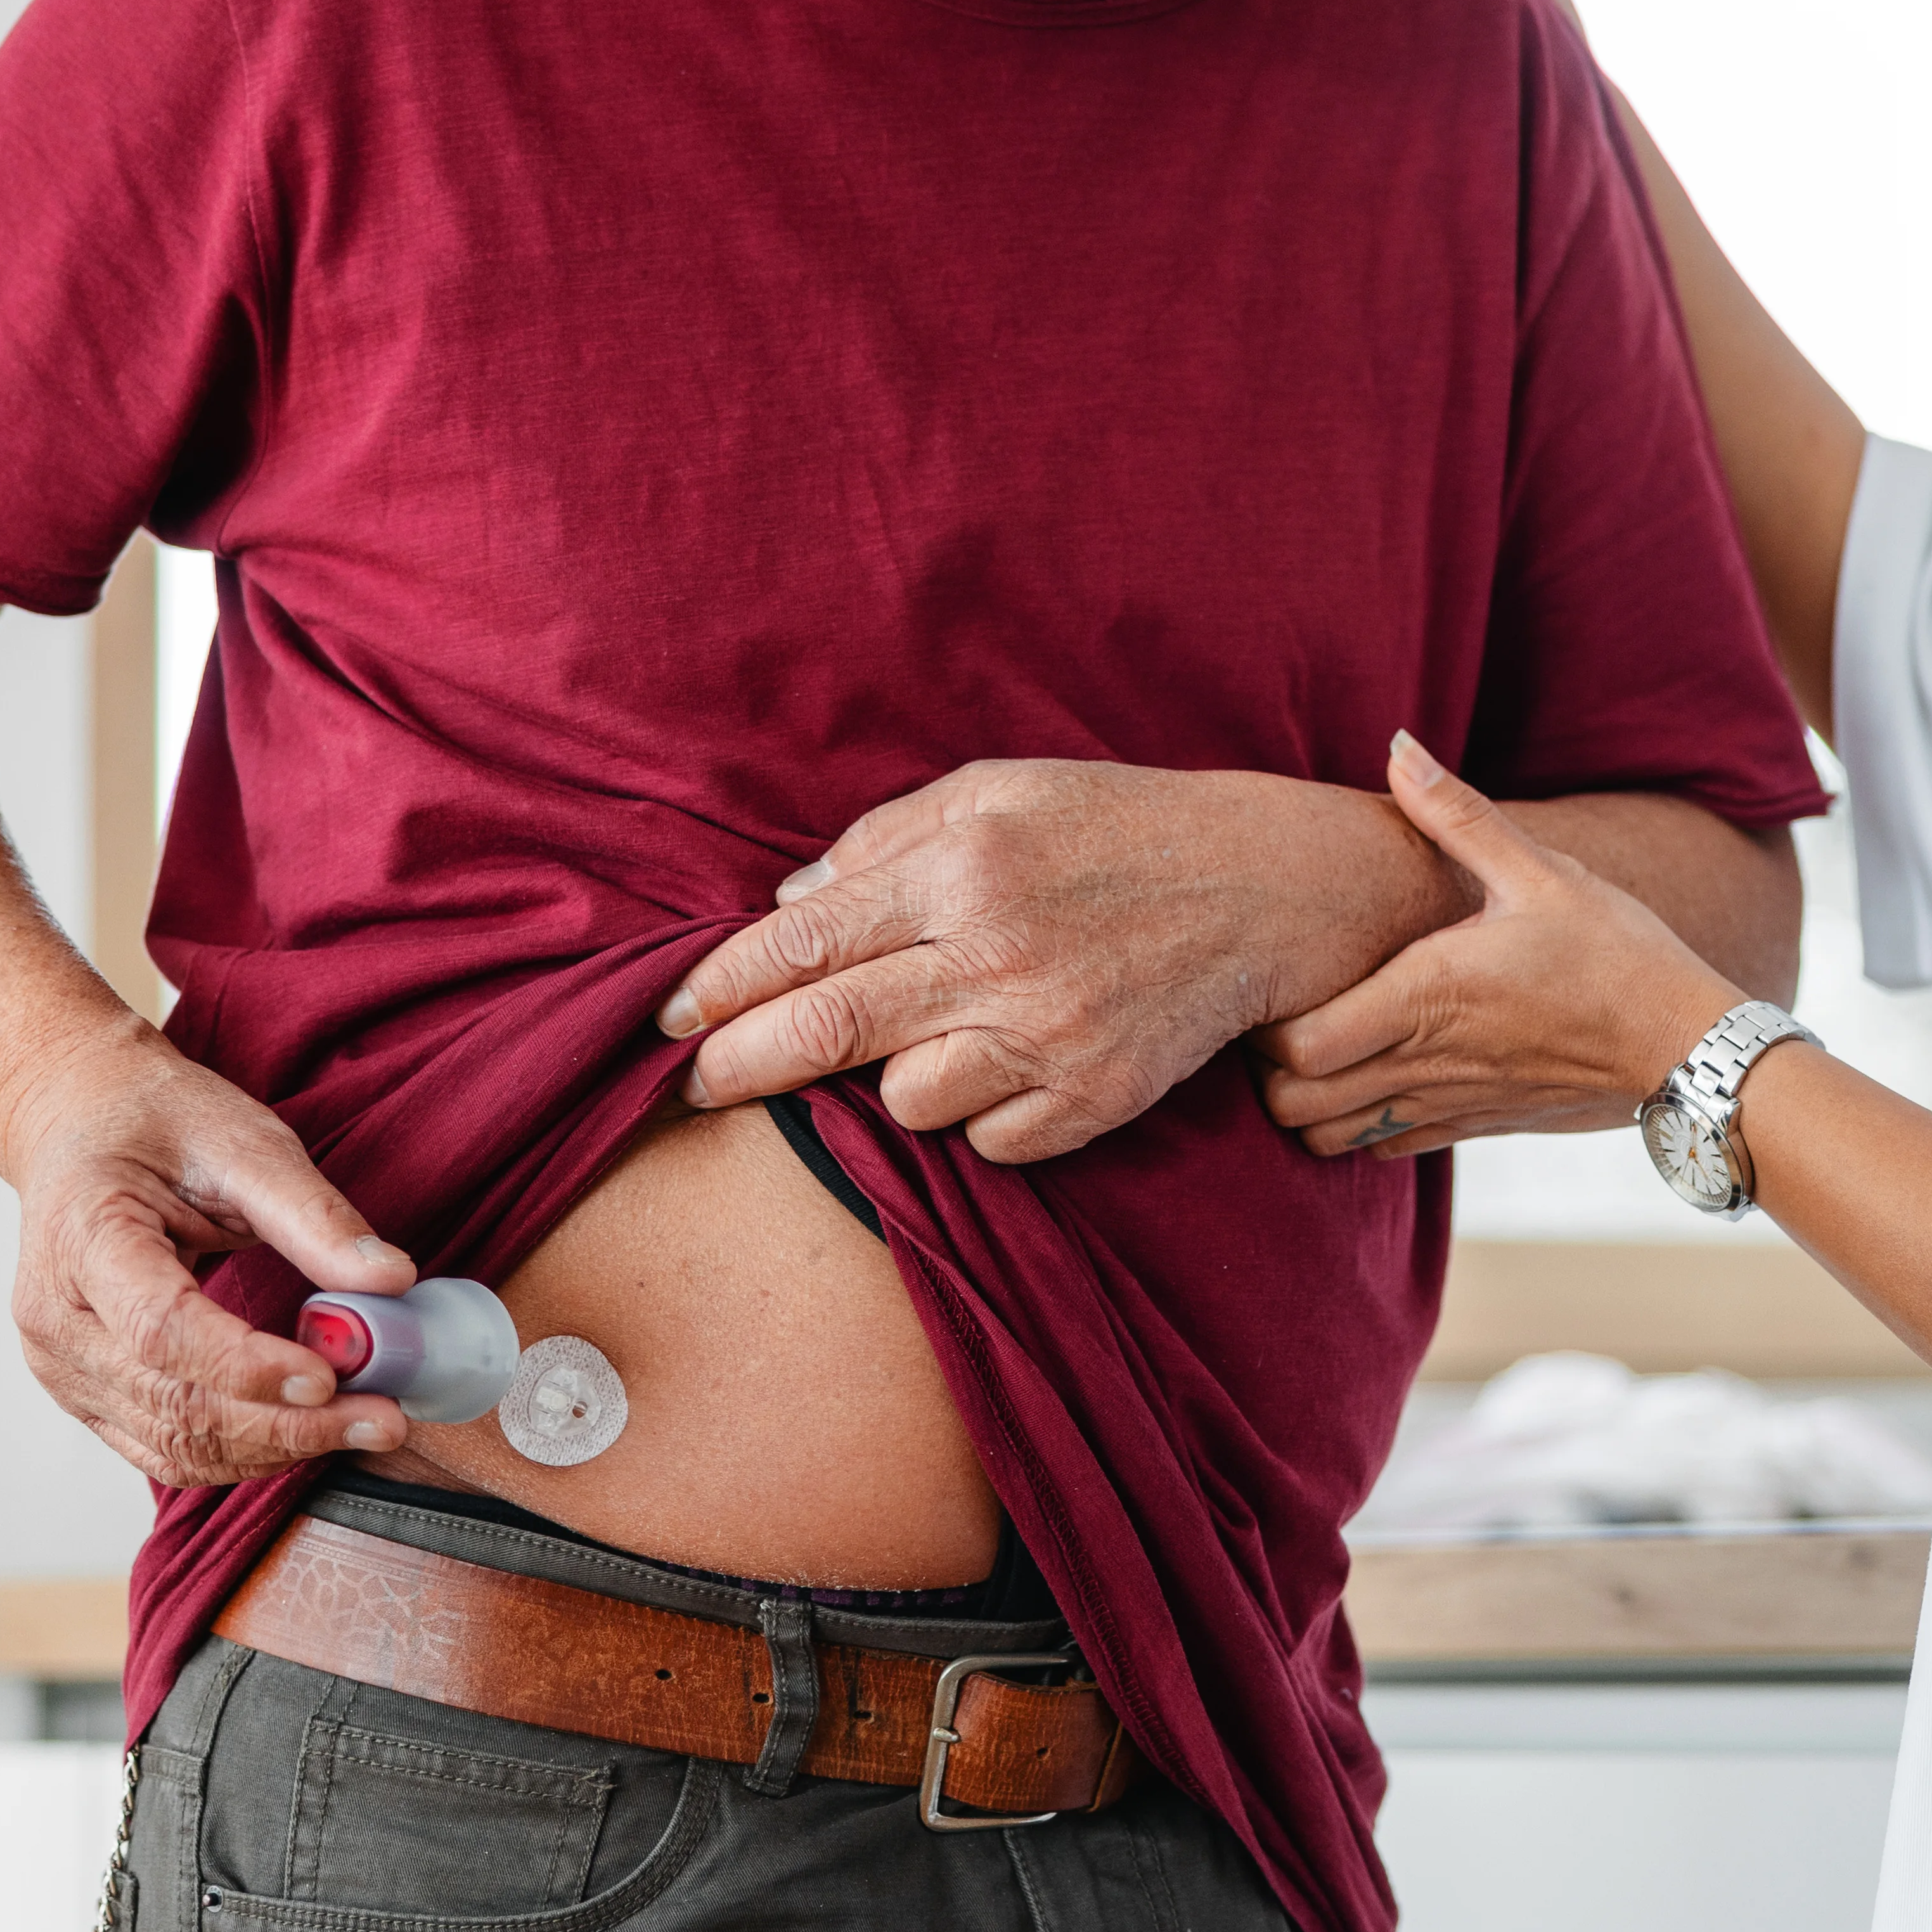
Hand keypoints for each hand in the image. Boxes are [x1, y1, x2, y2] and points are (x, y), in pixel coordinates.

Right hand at [0, 1024, 419, 1485]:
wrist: (80, 1124)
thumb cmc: (155, 1123)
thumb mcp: (243, 1142)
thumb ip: (313, 1214)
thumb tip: (391, 1280)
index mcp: (82, 1237)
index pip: (161, 1328)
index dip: (246, 1365)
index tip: (331, 1375)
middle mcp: (56, 1317)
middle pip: (170, 1401)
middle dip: (285, 1424)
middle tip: (382, 1419)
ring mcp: (62, 1365)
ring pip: (170, 1443)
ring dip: (273, 1448)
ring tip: (362, 1426)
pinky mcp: (85, 1392)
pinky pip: (162, 1448)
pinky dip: (239, 1452)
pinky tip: (305, 1433)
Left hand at [660, 761, 1463, 1163]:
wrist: (1263, 889)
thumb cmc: (1117, 826)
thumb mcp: (1000, 791)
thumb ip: (886, 841)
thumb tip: (788, 905)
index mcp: (965, 866)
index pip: (805, 941)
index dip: (719, 985)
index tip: (668, 1016)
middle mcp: (999, 955)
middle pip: (825, 1032)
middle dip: (736, 1065)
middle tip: (693, 1082)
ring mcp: (1048, 1036)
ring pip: (904, 1099)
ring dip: (885, 1080)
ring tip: (921, 1040)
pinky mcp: (1091, 1099)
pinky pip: (985, 1140)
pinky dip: (975, 1112)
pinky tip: (1006, 1062)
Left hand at [1261, 736, 1743, 1159]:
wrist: (1683, 1040)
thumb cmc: (1613, 949)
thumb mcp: (1537, 869)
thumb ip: (1456, 813)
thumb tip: (1398, 746)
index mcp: (1426, 997)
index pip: (1299, 1048)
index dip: (1265, 1028)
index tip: (1275, 981)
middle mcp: (1426, 1063)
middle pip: (1295, 1107)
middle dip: (1269, 1073)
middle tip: (1282, 1014)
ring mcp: (1447, 1105)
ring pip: (1330, 1141)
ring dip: (1311, 1102)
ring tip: (1322, 1045)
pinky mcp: (1472, 1127)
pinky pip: (1383, 1149)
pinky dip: (1358, 1124)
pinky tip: (1375, 1073)